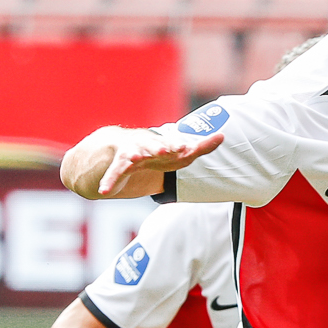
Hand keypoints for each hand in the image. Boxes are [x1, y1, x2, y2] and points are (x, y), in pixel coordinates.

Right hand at [95, 128, 224, 197]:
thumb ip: (201, 147)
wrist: (123, 147)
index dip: (177, 146)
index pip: (171, 144)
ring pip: (131, 155)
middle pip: (151, 146)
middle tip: (162, 150)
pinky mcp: (118, 166)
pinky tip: (105, 191)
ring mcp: (130, 154)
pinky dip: (109, 181)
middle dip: (157, 147)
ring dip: (133, 156)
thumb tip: (222, 136)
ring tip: (135, 159)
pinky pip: (113, 174)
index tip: (185, 147)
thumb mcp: (179, 153)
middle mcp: (146, 145)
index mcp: (162, 144)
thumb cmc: (158, 153)